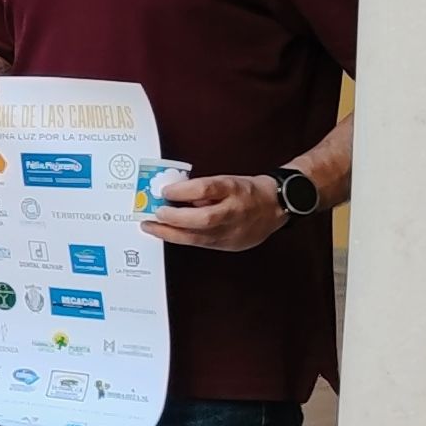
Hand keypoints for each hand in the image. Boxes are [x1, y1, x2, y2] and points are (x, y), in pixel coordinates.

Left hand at [145, 169, 285, 252]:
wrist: (275, 207)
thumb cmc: (247, 191)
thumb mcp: (226, 181)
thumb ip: (202, 188)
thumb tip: (174, 194)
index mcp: (234, 189)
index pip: (207, 189)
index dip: (184, 190)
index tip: (165, 190)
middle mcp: (235, 211)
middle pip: (203, 218)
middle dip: (175, 218)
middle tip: (154, 213)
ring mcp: (233, 231)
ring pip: (199, 237)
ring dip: (170, 233)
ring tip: (150, 227)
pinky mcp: (229, 245)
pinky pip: (201, 244)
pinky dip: (181, 239)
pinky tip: (167, 234)